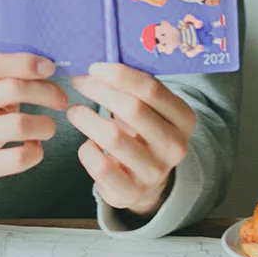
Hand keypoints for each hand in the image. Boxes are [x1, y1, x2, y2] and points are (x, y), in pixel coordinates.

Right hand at [0, 52, 66, 208]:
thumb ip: (1, 73)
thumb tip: (45, 65)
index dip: (24, 63)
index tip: (49, 68)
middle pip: (11, 89)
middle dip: (45, 92)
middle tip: (60, 99)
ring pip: (17, 125)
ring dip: (44, 125)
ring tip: (49, 127)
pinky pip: (16, 158)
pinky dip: (35, 152)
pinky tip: (34, 148)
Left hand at [66, 63, 194, 216]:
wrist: (146, 181)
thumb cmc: (142, 132)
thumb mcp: (150, 109)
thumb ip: (134, 87)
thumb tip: (98, 64)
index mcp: (183, 118)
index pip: (151, 88)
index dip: (119, 74)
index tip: (94, 67)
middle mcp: (174, 146)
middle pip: (132, 108)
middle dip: (99, 91)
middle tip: (79, 83)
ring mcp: (155, 172)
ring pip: (113, 137)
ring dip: (87, 118)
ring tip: (74, 111)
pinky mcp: (131, 192)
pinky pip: (100, 166)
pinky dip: (87, 150)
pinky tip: (87, 143)